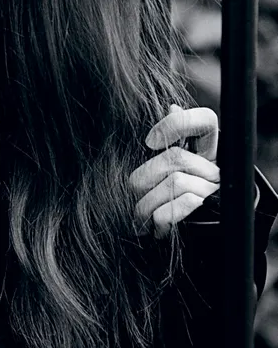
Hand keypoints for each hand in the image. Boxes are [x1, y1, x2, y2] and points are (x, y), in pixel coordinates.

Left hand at [129, 105, 219, 237]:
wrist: (167, 240)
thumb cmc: (153, 199)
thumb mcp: (153, 170)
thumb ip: (164, 141)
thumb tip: (172, 106)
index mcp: (202, 151)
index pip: (204, 121)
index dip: (178, 124)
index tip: (149, 142)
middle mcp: (213, 168)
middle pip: (177, 157)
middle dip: (145, 176)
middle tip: (133, 193)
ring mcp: (214, 192)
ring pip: (176, 182)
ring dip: (147, 202)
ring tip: (140, 214)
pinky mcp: (210, 215)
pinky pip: (182, 205)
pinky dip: (160, 216)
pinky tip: (155, 223)